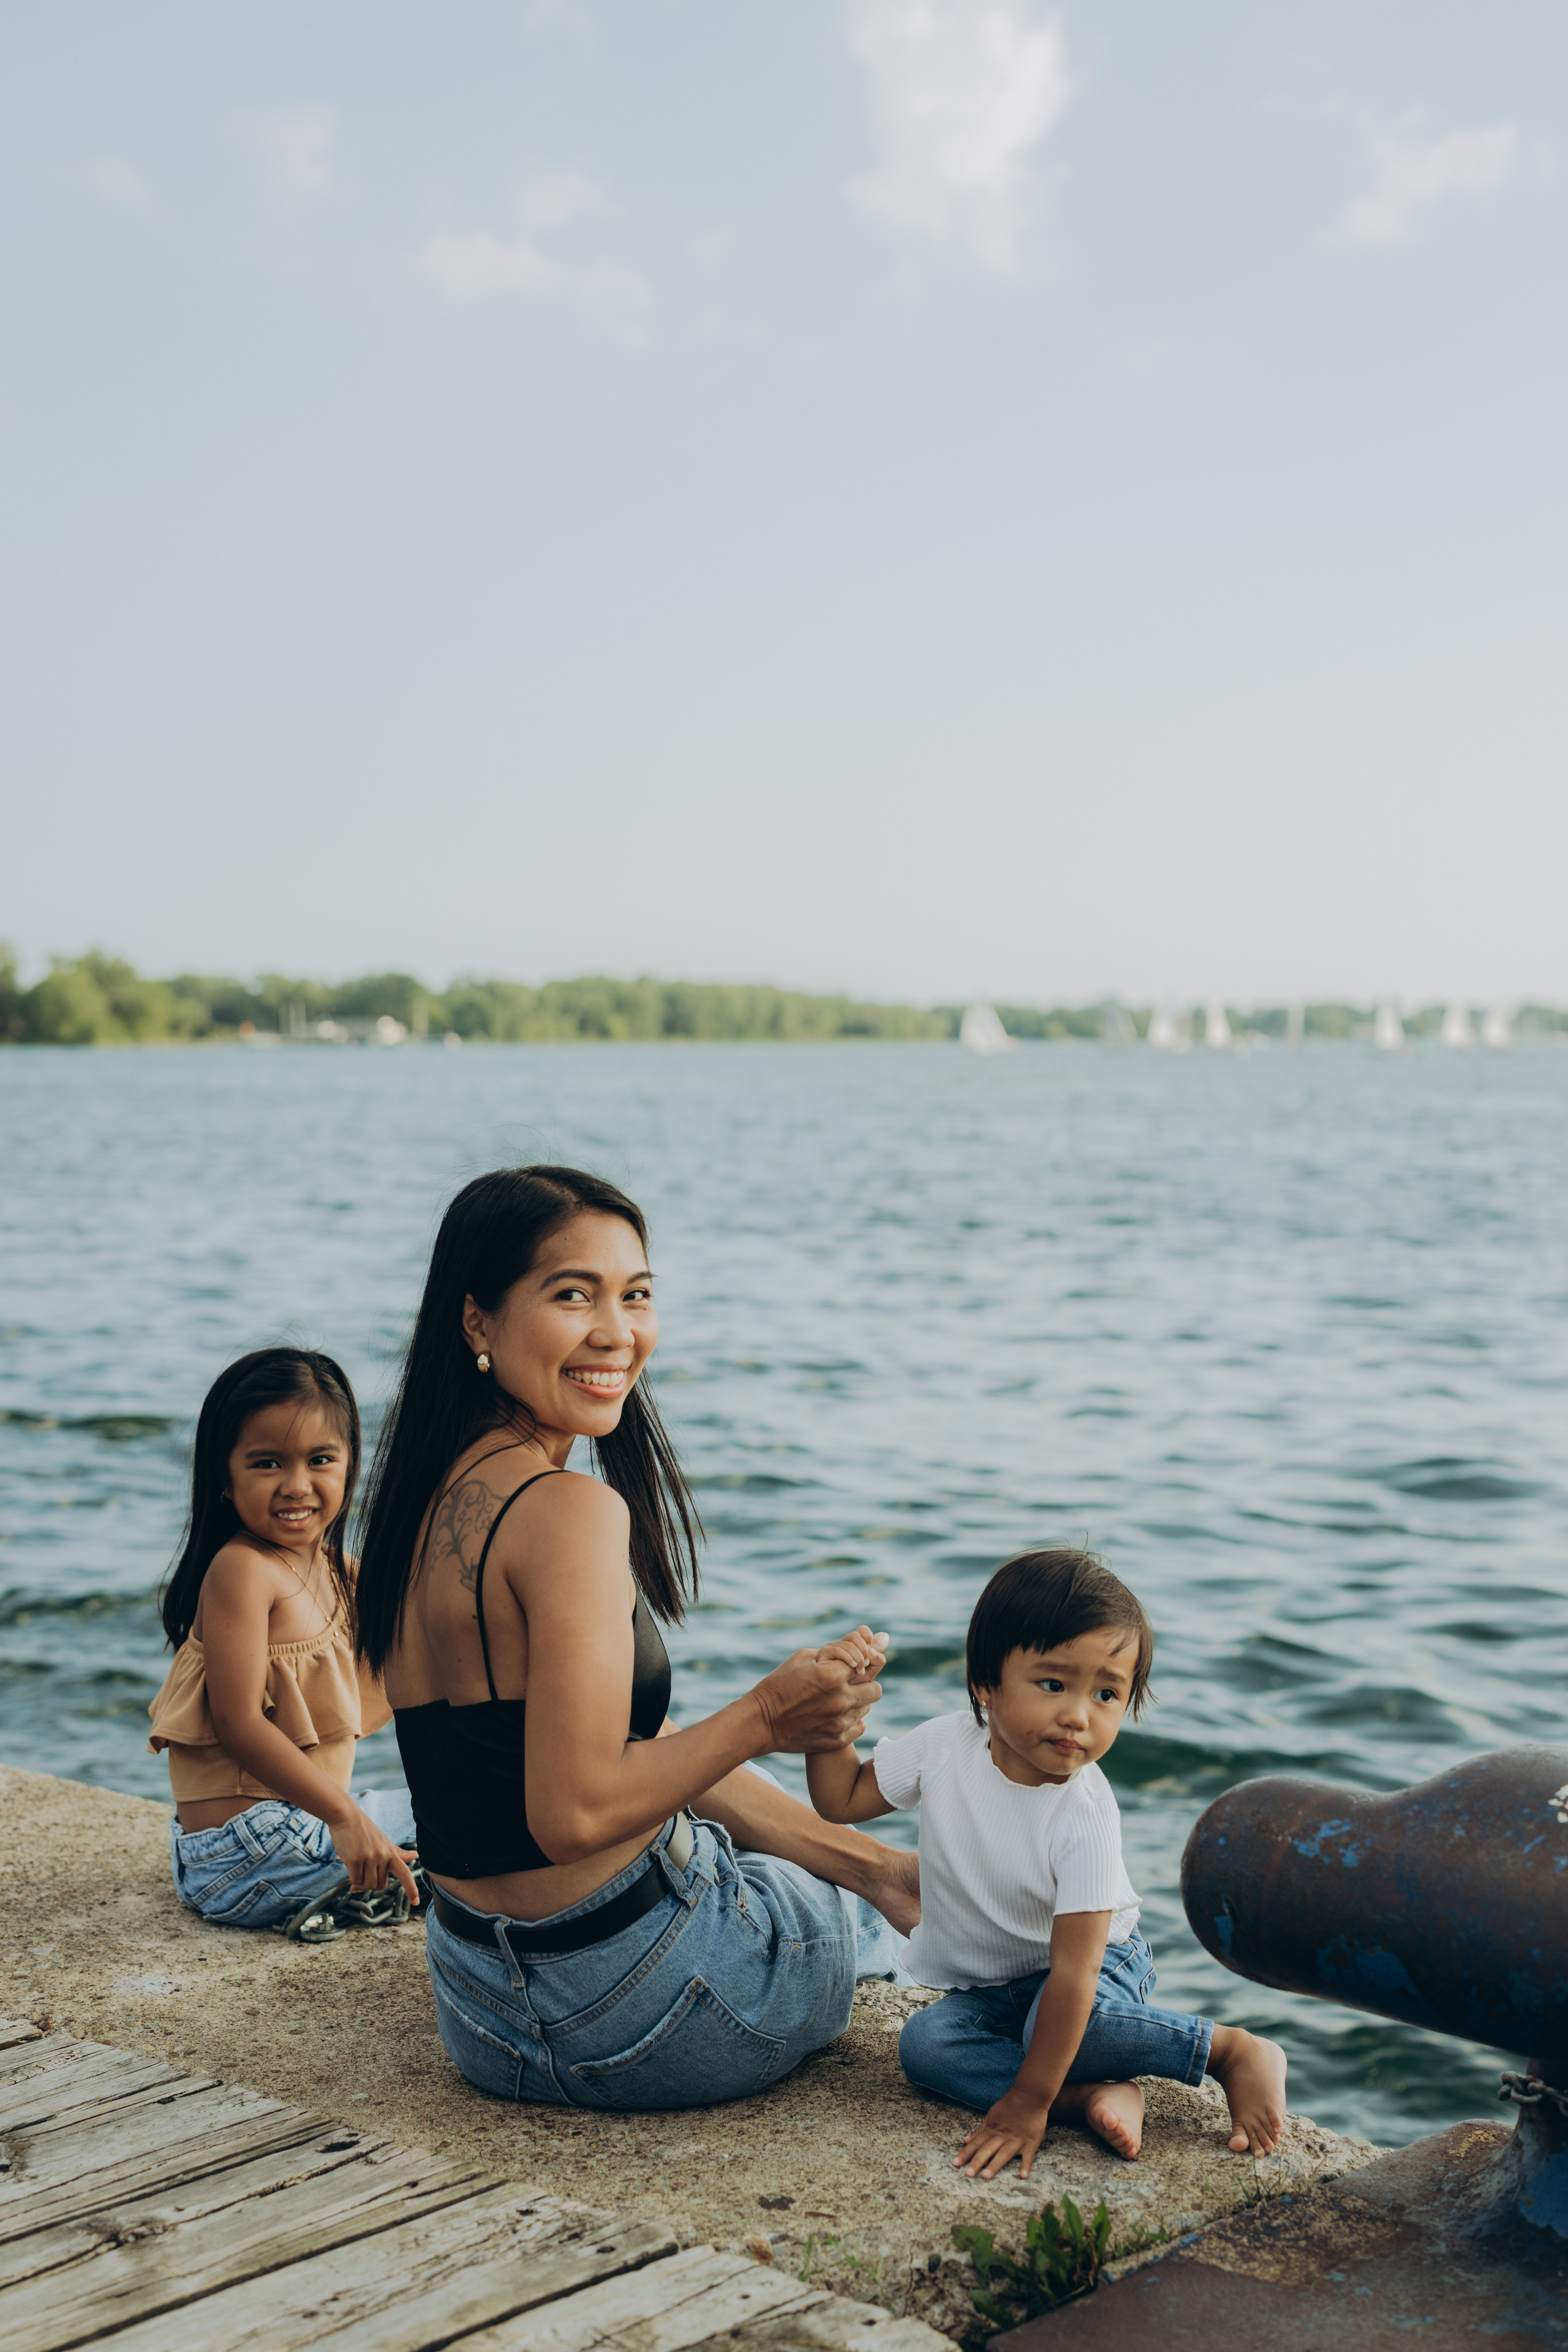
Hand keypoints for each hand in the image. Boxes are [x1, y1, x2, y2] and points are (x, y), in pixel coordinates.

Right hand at [329, 1805, 421, 1906]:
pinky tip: (350, 1871)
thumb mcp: (384, 1840)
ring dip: (360, 1884)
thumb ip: (397, 1852)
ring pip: (368, 1885)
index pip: (405, 1872)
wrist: (346, 1817)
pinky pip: (355, 1881)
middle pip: (380, 1885)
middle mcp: (382, 1855)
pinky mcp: (354, 1860)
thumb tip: (415, 1856)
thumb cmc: (364, 1830)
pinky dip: (352, 1881)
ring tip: (355, 1874)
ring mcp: (369, 1857)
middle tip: (362, 1878)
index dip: (411, 1888)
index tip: (416, 1902)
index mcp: (391, 1852)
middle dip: (371, 1885)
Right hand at [751, 1626, 886, 1752]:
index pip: (867, 1661)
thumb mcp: (805, 1657)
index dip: (860, 1660)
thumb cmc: (781, 1683)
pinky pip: (859, 1727)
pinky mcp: (837, 1740)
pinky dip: (850, 1720)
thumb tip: (872, 1635)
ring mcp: (840, 1723)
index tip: (853, 1663)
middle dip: (864, 1683)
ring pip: (866, 1708)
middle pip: (875, 1688)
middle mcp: (841, 1700)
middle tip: (847, 1682)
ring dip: (856, 1701)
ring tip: (834, 1699)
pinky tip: (833, 1715)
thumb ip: (840, 1647)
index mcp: (832, 1675)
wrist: (761, 1722)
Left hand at [954, 2085, 1052, 2180]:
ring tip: (986, 2176)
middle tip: (967, 2174)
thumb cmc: (1009, 2106)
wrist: (1029, 2095)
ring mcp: (1017, 2139)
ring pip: (1004, 2154)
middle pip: (987, 2150)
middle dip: (977, 2161)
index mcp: (992, 2130)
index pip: (976, 2143)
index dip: (965, 2153)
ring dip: (995, 2164)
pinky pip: (1028, 2154)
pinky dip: (1026, 2164)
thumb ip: (980, 2130)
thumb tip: (965, 2139)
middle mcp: (1002, 2136)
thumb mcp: (991, 2115)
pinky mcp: (1031, 2141)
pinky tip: (1023, 2175)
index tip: (955, 2164)